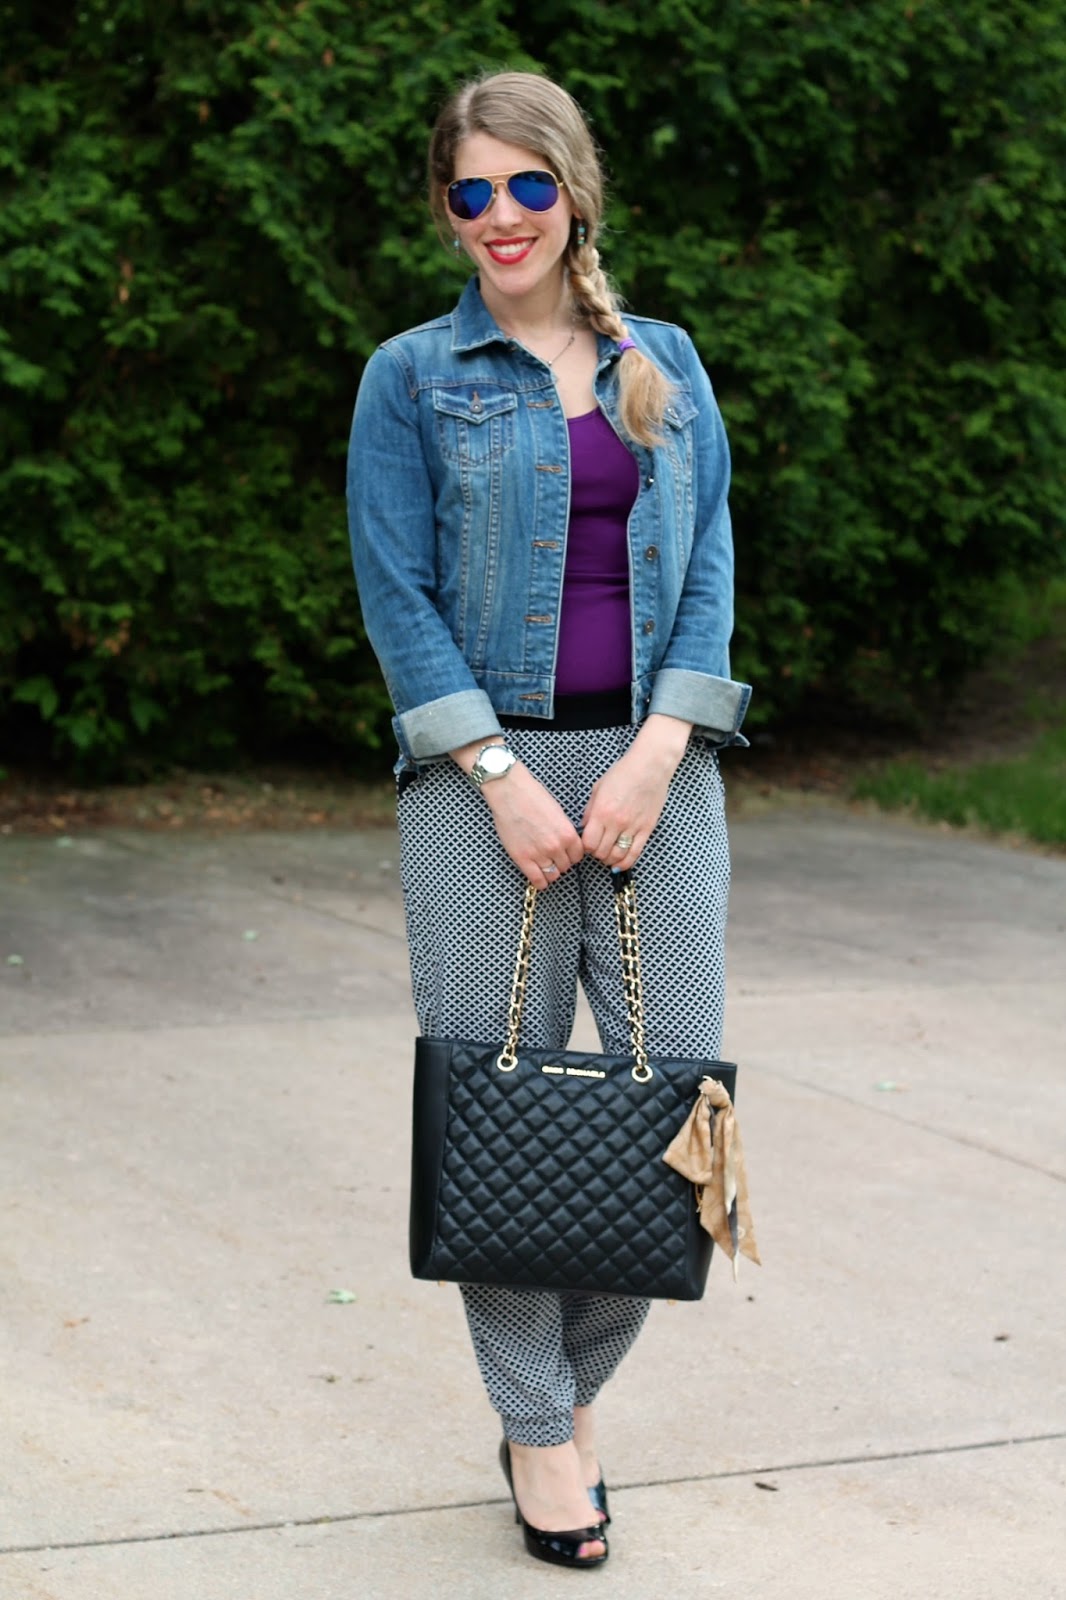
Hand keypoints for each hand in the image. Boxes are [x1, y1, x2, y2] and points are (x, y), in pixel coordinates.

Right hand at [482, 762, 583, 889]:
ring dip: (551, 871)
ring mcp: (539, 854)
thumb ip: (564, 832)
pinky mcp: (522, 858)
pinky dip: (540, 882)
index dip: (572, 855)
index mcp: (568, 834)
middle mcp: (556, 846)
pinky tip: (538, 877)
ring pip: (553, 875)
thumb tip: (567, 845)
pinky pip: (537, 880)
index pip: (578, 856)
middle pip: (566, 866)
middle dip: (561, 862)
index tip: (566, 853)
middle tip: (553, 856)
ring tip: (544, 864)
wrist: (510, 792)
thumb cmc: (533, 797)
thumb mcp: (558, 813)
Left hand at [581, 715, 691, 867]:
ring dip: (610, 860)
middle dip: (596, 854)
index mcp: (601, 812)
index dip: (585, 847)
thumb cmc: (623, 773)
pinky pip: (635, 853)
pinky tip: (620, 864)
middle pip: (601, 852)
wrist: (650, 766)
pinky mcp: (647, 829)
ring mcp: (633, 827)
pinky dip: (626, 863)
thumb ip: (590, 810)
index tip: (587, 843)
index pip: (588, 843)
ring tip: (608, 856)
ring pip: (617, 856)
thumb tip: (584, 827)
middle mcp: (616, 822)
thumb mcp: (598, 788)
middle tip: (597, 849)